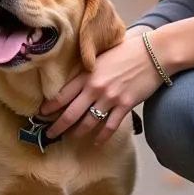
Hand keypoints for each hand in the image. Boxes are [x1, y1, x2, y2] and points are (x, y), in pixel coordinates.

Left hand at [39, 33, 162, 144]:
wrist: (153, 53)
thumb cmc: (126, 52)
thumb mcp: (100, 58)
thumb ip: (87, 71)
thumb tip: (75, 83)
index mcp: (86, 75)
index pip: (62, 95)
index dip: (49, 107)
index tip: (40, 114)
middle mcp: (94, 88)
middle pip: (71, 113)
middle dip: (58, 126)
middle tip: (49, 135)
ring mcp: (110, 98)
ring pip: (88, 122)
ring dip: (78, 132)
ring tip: (71, 138)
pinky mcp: (125, 106)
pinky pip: (110, 126)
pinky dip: (102, 136)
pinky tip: (96, 142)